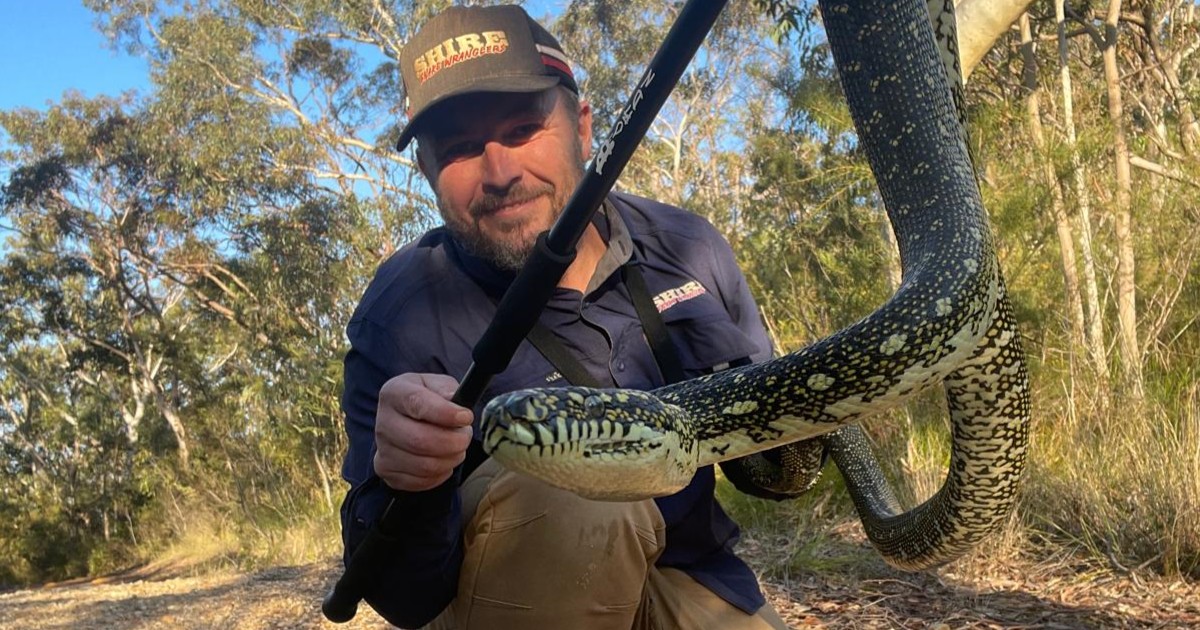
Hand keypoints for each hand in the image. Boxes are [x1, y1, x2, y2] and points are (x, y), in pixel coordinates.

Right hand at [373, 373, 473, 491]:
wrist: (407, 419)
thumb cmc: (428, 399)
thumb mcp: (438, 385)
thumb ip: (448, 390)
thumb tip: (456, 405)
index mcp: (394, 392)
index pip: (417, 403)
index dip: (445, 413)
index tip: (466, 417)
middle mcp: (383, 421)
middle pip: (420, 440)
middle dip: (452, 441)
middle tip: (465, 436)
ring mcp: (382, 448)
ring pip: (424, 465)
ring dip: (450, 459)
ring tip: (457, 447)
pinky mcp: (386, 470)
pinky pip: (421, 481)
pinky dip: (440, 473)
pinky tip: (444, 459)